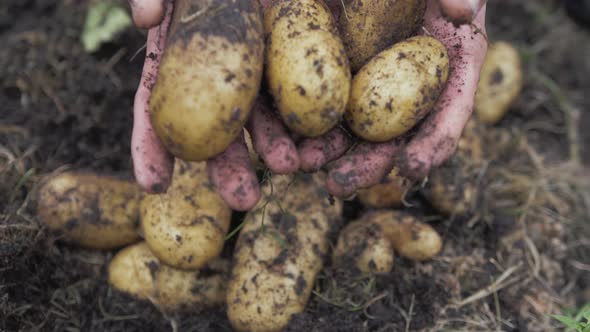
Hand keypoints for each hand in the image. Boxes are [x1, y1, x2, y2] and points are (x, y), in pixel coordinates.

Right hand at [127, 0, 299, 210]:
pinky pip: (301, 95)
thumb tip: (146, 20)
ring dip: (276, 147)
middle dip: (230, 169)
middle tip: (245, 199)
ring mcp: (256, 72)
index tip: (155, 186)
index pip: (157, 109)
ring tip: (292, 166)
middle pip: (218, 131)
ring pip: (264, 118)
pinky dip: (311, 120)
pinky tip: (323, 140)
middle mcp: (216, 78)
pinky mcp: (292, 63)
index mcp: (178, 62)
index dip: (152, 148)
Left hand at [298, 0, 487, 196]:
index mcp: (450, 70)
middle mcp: (411, 89)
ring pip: (355, 128)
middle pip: (394, 137)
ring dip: (329, 152)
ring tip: (304, 165)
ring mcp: (374, 85)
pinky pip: (323, 102)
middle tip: (342, 183)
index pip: (449, 115)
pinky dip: (306, 123)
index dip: (433, 144)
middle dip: (367, 165)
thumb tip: (462, 10)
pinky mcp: (340, 75)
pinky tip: (286, 136)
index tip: (412, 167)